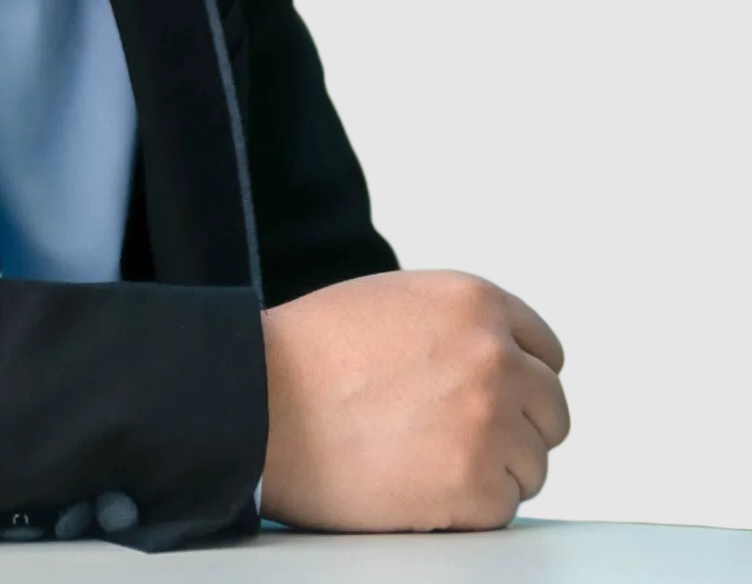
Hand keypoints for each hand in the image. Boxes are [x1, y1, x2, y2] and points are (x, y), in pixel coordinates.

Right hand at [259, 269, 569, 531]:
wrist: (260, 400)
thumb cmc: (310, 353)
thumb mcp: (392, 302)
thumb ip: (454, 324)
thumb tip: (499, 361)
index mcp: (475, 302)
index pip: (546, 351)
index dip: (519, 377)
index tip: (497, 398)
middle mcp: (496, 358)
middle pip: (550, 411)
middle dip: (514, 427)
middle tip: (458, 437)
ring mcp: (491, 424)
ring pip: (532, 465)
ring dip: (491, 469)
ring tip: (424, 458)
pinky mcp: (477, 488)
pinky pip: (502, 508)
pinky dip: (467, 507)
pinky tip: (417, 484)